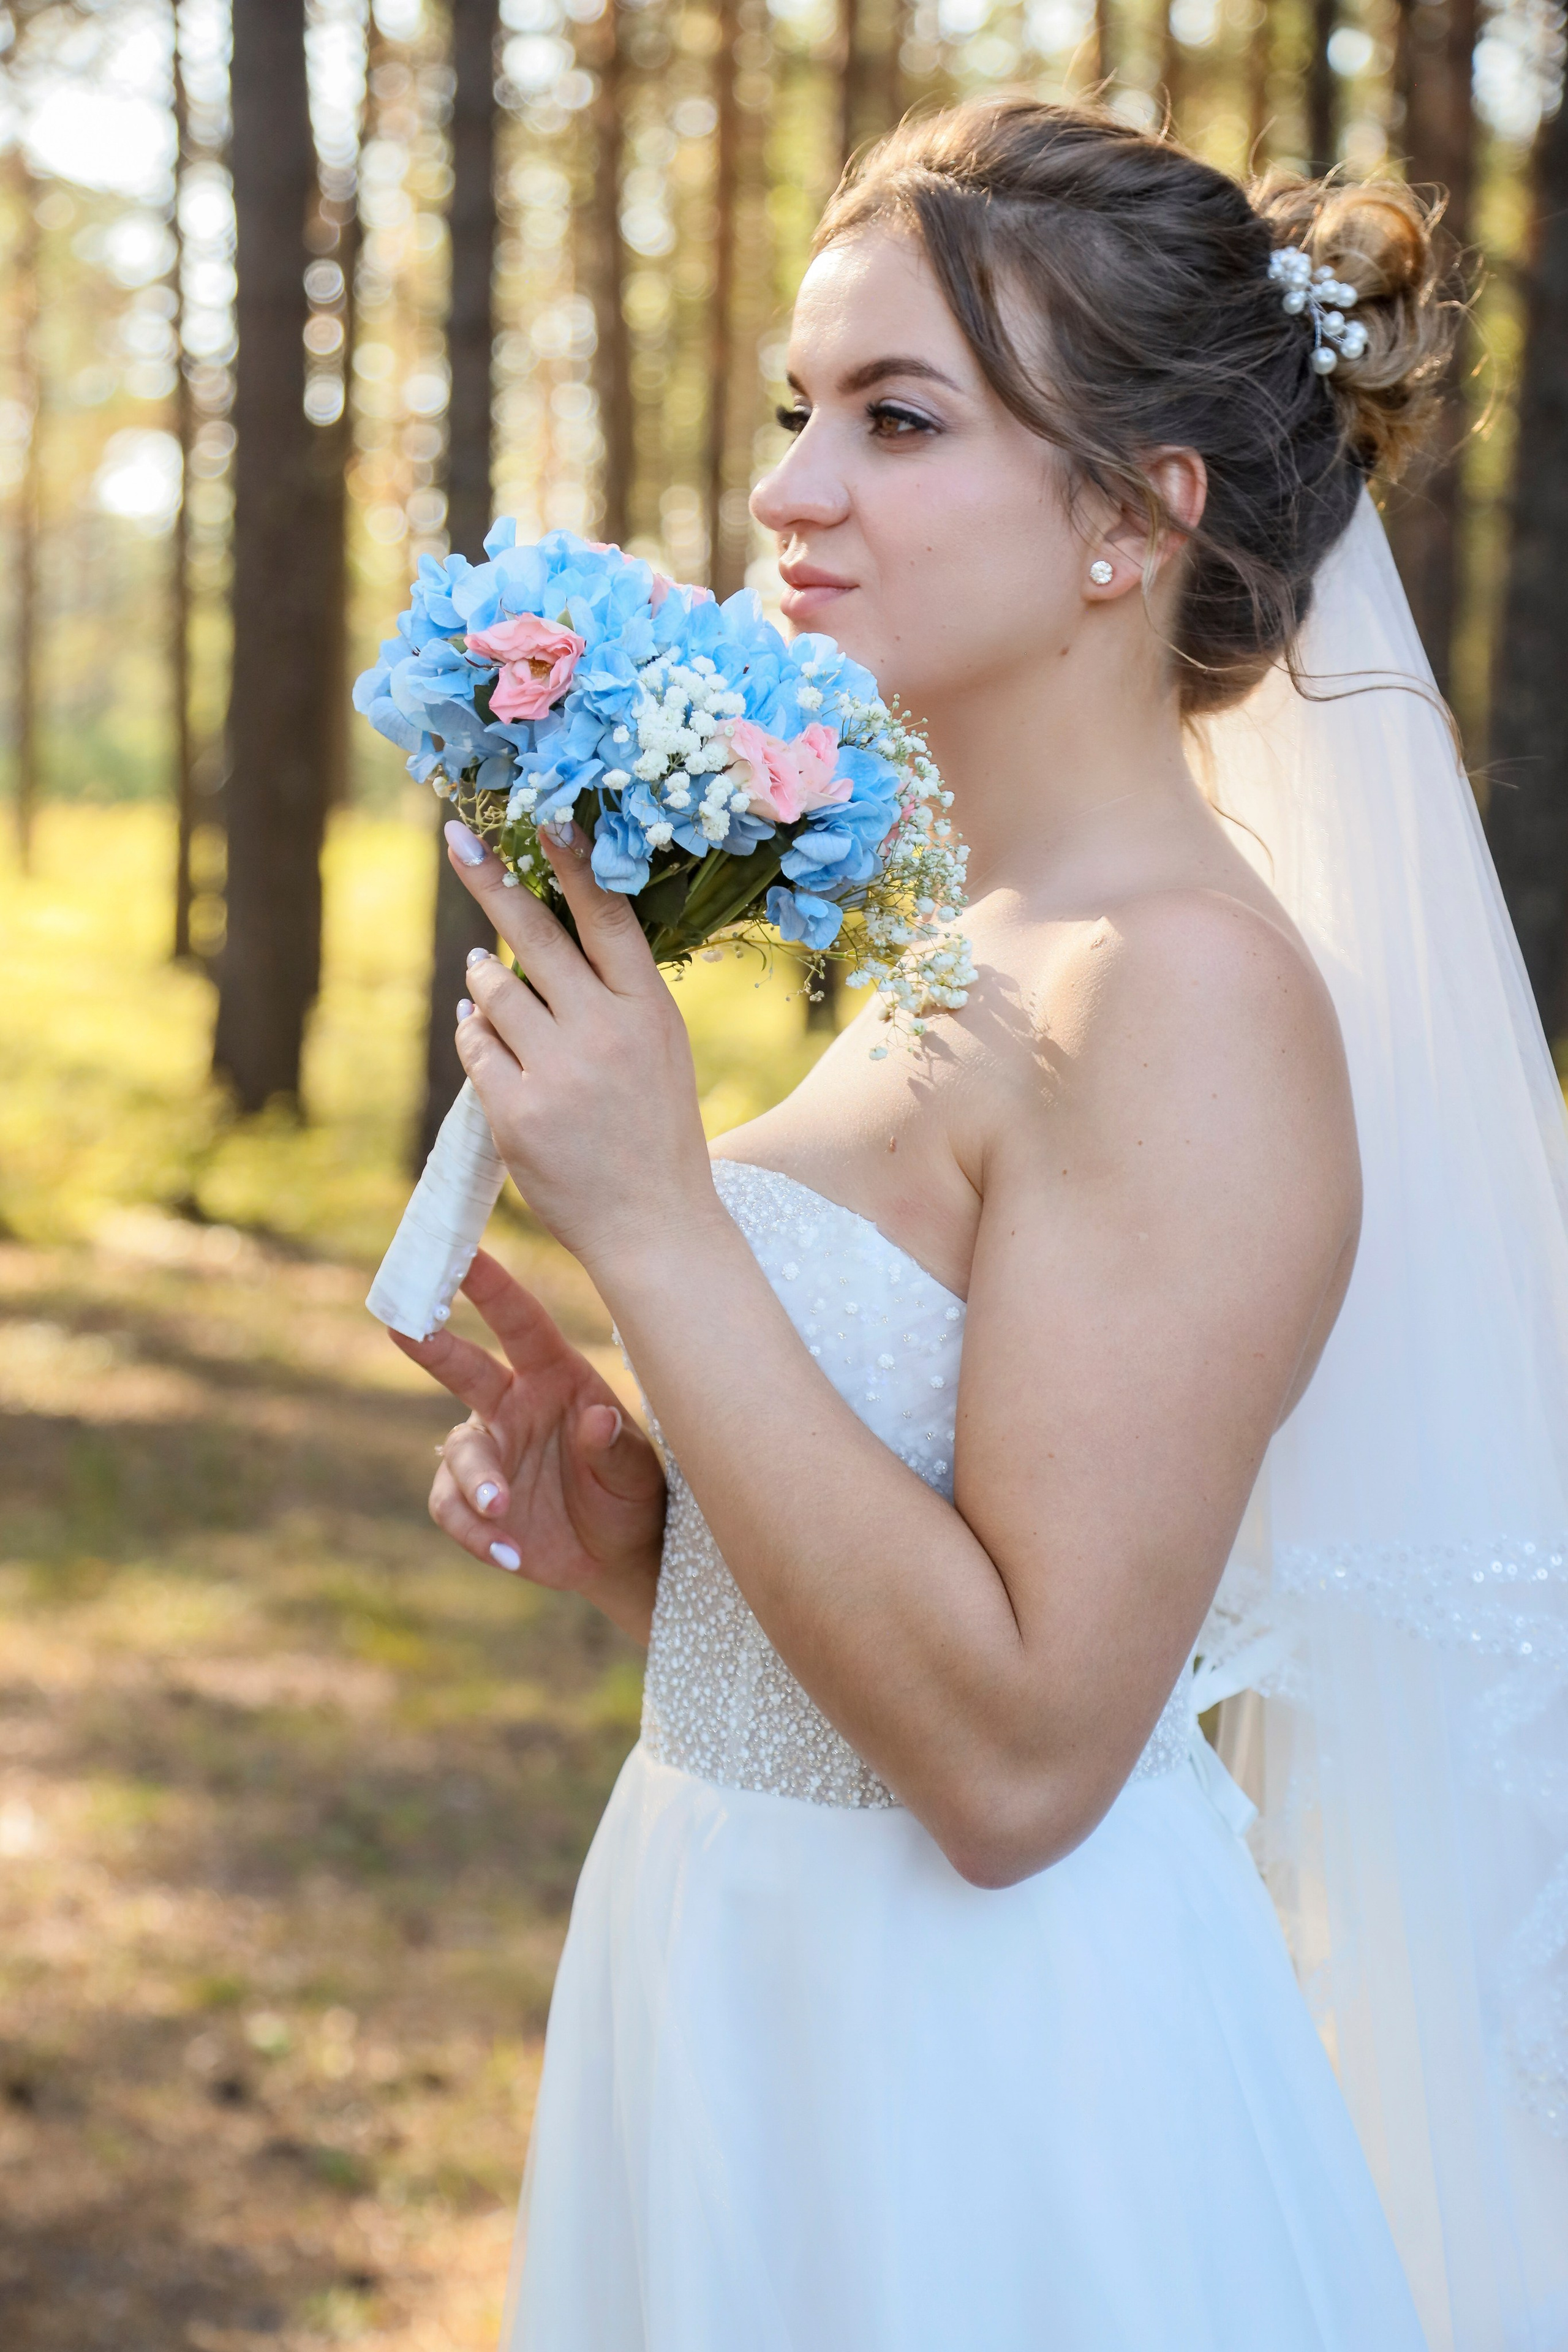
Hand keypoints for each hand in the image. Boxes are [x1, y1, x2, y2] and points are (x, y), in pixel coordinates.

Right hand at [393, 1248, 666, 1642]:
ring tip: (501, 1511)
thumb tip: (596, 1416)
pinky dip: (476, 1532)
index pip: (521, 1325)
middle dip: (432, 1344)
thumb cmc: (633, 1492)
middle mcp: (513, 1405)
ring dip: (476, 1481)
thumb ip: (613, 1445)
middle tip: (401, 1326)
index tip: (464, 1252)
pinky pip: (454, 1507)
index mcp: (556, 1376)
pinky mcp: (473, 1502)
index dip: (492, 1288)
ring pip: (460, 1453)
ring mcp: (490, 1451)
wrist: (620, 1554)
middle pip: (463, 1368)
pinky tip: (510, 1556)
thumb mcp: (638, 1470)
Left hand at [444, 821, 727, 1276]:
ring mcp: (559, 1072)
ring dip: (482, 978)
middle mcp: (605, 1032)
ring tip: (483, 973)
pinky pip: (475, 1046)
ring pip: (494, 991)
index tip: (544, 815)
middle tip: (459, 841)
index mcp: (649, 1010)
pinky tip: (484, 1032)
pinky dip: (474, 1034)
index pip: (608, 917)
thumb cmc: (655, 1130)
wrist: (654, 1223)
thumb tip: (536, 940)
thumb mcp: (659, 1049)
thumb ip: (614, 993)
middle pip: (537, 936)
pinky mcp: (517, 1112)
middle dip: (491, 881)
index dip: (574, 861)